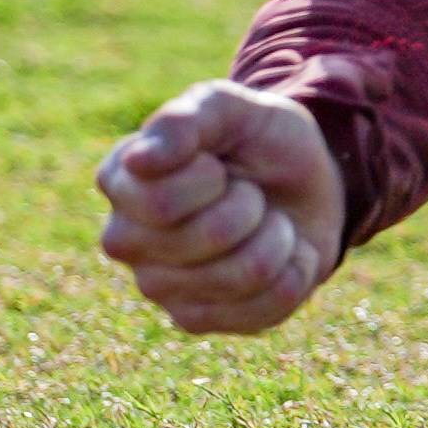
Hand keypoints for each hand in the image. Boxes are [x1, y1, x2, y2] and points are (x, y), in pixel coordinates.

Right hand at [95, 82, 347, 334]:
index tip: (217, 162)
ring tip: (266, 221)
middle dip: (248, 206)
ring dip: (277, 238)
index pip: (160, 202)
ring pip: (240, 275)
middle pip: (202, 240)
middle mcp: (126, 238)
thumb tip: (138, 161)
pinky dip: (294, 272)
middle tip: (247, 192)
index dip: (210, 179)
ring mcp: (157, 286)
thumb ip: (187, 119)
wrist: (307, 183)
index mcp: (120, 179)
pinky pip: (263, 308)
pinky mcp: (196, 319)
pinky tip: (282, 254)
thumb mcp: (234, 108)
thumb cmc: (259, 140)